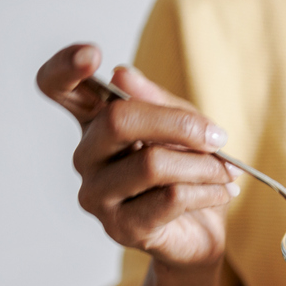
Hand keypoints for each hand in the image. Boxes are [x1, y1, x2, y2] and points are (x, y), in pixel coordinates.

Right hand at [36, 43, 238, 267]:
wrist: (202, 231)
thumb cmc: (187, 171)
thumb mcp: (183, 124)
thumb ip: (158, 101)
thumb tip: (123, 75)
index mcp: (96, 122)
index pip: (58, 88)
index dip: (65, 68)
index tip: (93, 55)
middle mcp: (87, 156)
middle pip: (117, 120)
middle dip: (179, 124)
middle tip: (218, 136)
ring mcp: (97, 195)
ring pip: (152, 163)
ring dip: (203, 165)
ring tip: (227, 171)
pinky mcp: (121, 227)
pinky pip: (170, 198)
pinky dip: (207, 191)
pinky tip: (223, 191)